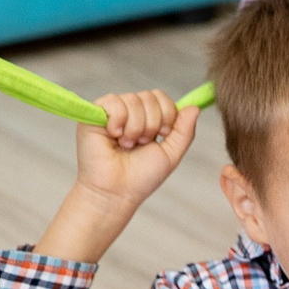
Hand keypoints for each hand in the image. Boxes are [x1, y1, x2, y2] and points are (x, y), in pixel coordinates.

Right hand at [75, 91, 197, 206]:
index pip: (161, 97)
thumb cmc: (141, 177)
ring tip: (127, 145)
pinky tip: (114, 137)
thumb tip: (194, 107)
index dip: (167, 114)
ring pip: (133, 99)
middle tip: (141, 144)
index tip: (163, 135)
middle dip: (151, 123)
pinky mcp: (94, 114)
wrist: (116, 192)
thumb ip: (184, 131)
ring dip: (135, 127)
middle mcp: (129, 112)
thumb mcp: (170, 154)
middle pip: (149, 96)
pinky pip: (113, 101)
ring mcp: (111, 112)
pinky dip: (119, 121)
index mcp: (146, 119)